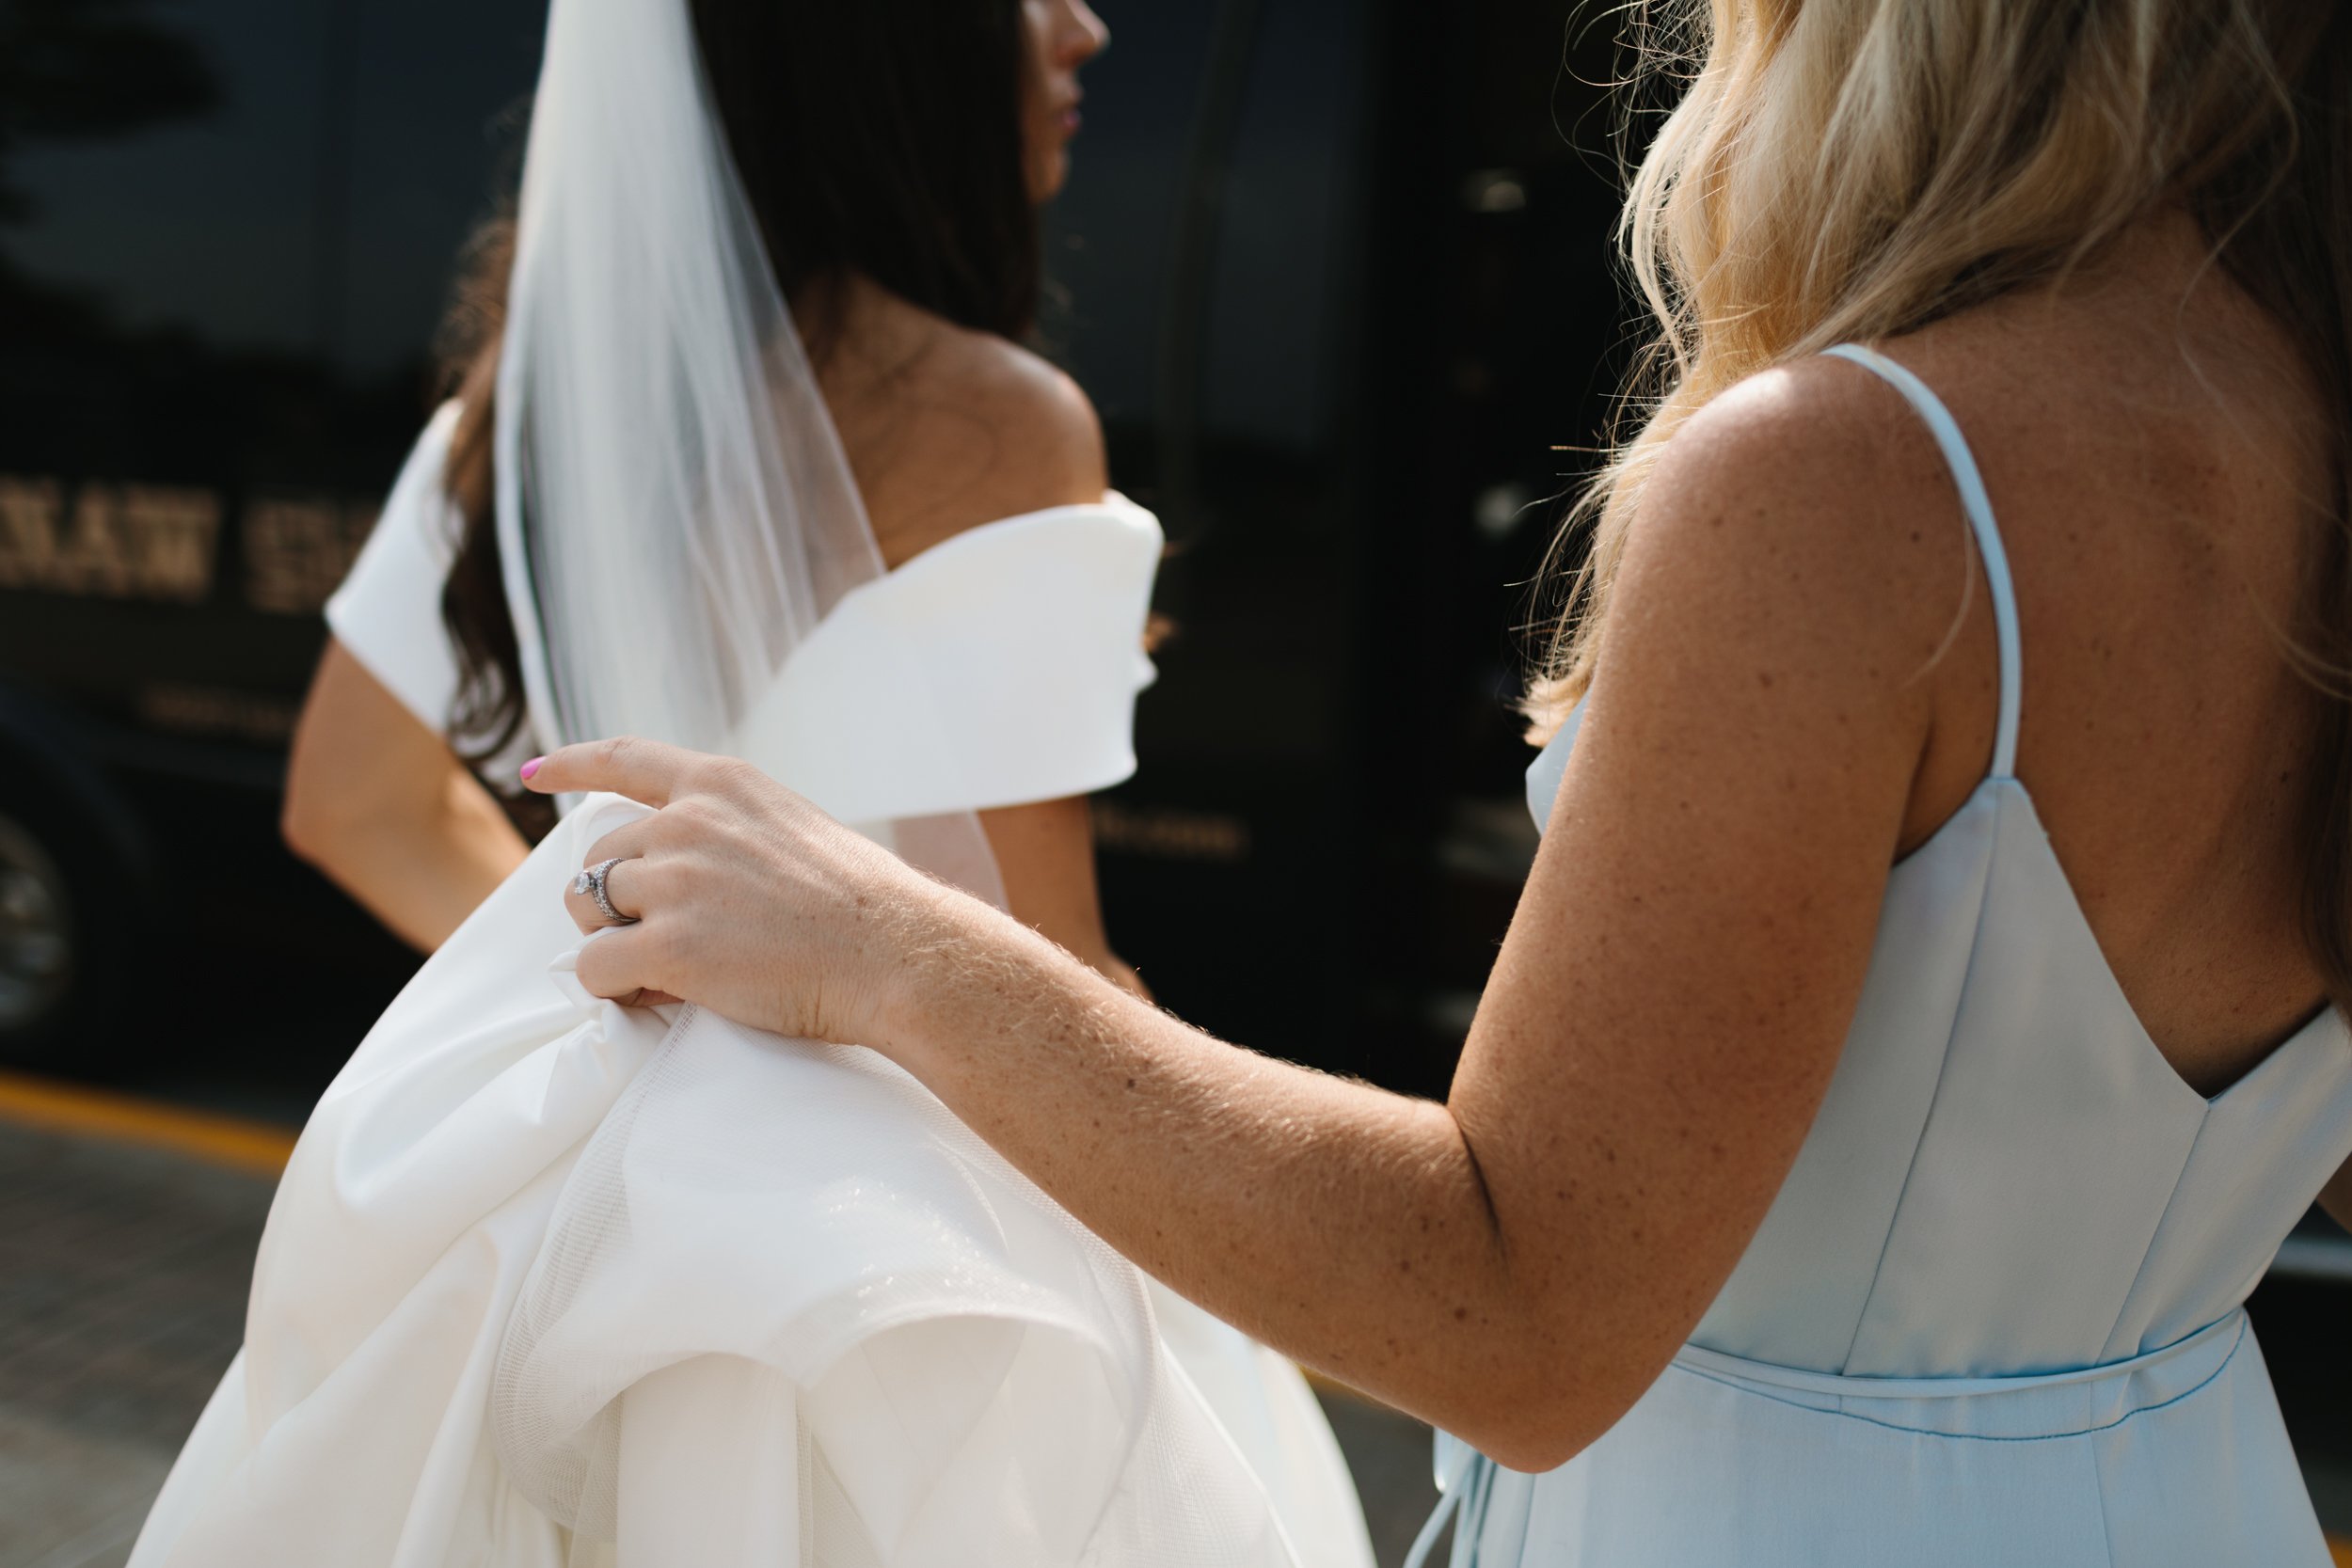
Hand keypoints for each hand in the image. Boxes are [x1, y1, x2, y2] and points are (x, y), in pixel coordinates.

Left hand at [522, 737, 948, 1042]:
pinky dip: (615, 990)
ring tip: (665, 973)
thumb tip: (681, 875)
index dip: (571, 765)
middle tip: (667, 942)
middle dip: (617, 905)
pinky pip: (596, 970)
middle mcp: (687, 822)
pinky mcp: (668, 947)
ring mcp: (674, 883)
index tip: (535, 773)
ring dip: (614, 945)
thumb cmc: (865, 907)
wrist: (898, 953)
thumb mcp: (795, 830)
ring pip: (587, 913)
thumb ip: (732, 834)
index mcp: (722, 785)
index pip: (625, 759)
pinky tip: (657, 997)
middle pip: (600, 861)